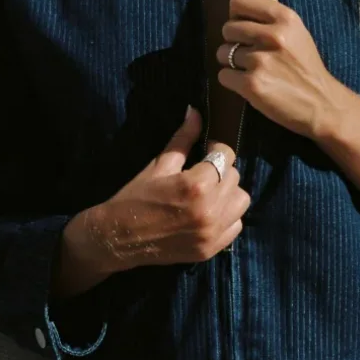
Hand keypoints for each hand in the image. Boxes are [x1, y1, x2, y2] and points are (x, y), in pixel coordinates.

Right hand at [84, 105, 250, 273]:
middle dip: (221, 170)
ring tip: (209, 192)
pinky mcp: (211, 249)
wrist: (118, 238)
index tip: (207, 150)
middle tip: (203, 172)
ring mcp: (212, 233)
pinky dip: (227, 216)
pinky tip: (209, 212)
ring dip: (228, 193)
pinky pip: (236, 225)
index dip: (216, 149)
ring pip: (241, 201)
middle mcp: (210, 210)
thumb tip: (194, 110)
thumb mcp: (159, 165)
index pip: (226, 156)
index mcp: (196, 185)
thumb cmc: (136, 197)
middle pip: (235, 177)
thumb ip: (183, 138)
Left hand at [215, 0, 351, 139]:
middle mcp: (272, 35)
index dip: (237, 15)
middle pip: (227, 28)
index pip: (238, 1)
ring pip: (222, 53)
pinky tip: (251, 85)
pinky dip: (233, 82)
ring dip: (232, 63)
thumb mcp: (295, 29)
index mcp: (284, 17)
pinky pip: (223, 75)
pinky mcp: (252, 85)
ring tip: (254, 70)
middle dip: (234, 42)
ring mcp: (261, 60)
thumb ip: (273, 2)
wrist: (322, 104)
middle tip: (252, 54)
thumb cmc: (306, 64)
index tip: (247, 28)